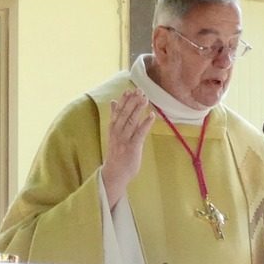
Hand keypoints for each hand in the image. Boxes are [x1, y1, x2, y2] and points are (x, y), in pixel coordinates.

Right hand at [101, 90, 151, 207]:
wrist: (114, 174)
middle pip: (124, 114)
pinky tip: (151, 115)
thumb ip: (115, 117)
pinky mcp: (132, 148)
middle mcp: (117, 133)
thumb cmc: (116, 153)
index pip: (117, 111)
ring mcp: (124, 140)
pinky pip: (139, 134)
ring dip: (138, 110)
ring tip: (145, 98)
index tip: (129, 90)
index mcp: (113, 128)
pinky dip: (145, 124)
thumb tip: (112, 101)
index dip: (123, 100)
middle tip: (139, 90)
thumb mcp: (113, 133)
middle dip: (132, 102)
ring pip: (131, 122)